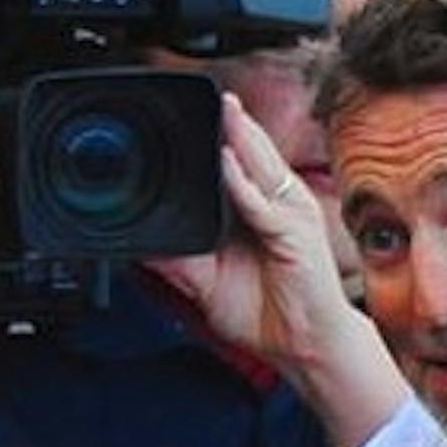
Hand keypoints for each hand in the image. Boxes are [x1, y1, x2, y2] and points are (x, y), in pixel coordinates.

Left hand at [146, 91, 356, 369]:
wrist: (304, 349)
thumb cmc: (270, 314)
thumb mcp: (209, 284)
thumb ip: (180, 262)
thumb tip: (142, 246)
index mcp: (259, 211)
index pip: (240, 164)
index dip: (222, 138)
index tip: (194, 116)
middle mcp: (278, 206)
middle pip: (255, 155)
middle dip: (234, 124)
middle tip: (211, 98)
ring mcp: (291, 216)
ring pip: (264, 168)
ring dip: (243, 138)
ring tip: (224, 110)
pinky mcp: (297, 234)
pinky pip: (266, 204)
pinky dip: (246, 184)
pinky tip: (229, 165)